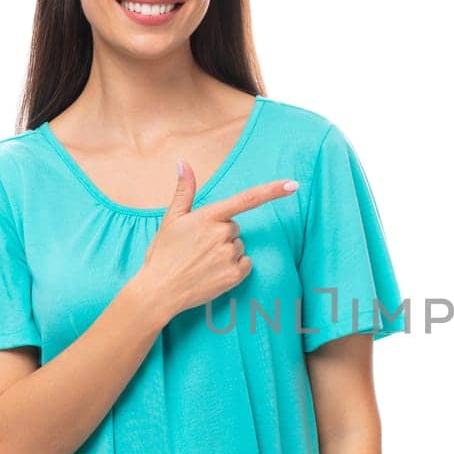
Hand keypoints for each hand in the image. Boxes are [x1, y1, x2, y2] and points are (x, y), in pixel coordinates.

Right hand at [131, 159, 298, 326]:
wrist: (160, 290)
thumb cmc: (163, 253)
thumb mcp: (171, 218)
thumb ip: (184, 190)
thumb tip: (183, 162)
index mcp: (208, 216)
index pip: (246, 199)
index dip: (272, 191)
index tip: (293, 184)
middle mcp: (221, 233)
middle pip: (236, 227)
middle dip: (222, 234)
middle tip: (199, 247)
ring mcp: (229, 255)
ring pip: (239, 246)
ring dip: (227, 252)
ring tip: (203, 262)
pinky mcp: (234, 275)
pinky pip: (246, 264)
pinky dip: (235, 268)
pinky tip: (214, 273)